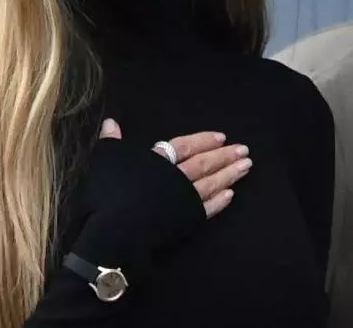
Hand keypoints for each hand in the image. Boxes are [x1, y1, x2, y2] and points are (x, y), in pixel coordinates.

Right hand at [100, 119, 252, 217]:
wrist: (116, 230)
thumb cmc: (108, 193)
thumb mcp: (106, 161)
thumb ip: (112, 142)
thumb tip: (111, 123)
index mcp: (157, 160)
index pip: (184, 146)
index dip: (203, 140)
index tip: (221, 137)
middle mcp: (175, 177)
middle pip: (204, 163)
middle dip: (224, 156)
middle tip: (244, 151)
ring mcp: (183, 199)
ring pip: (210, 184)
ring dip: (229, 174)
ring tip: (246, 167)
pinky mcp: (187, 220)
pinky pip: (207, 209)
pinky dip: (219, 202)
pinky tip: (231, 196)